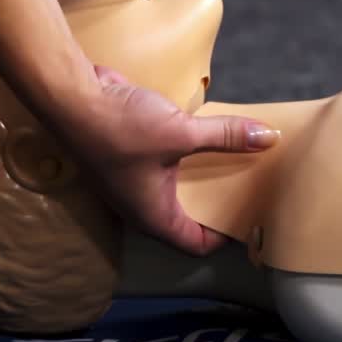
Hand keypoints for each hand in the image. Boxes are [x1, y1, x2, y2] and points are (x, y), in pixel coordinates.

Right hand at [56, 66, 276, 256]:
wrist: (73, 98)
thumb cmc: (123, 129)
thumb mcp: (181, 133)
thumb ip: (225, 136)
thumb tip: (269, 137)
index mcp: (154, 216)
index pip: (197, 244)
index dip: (226, 237)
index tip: (253, 220)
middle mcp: (141, 206)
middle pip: (188, 216)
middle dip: (219, 203)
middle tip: (253, 188)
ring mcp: (133, 181)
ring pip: (176, 189)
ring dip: (203, 177)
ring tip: (239, 162)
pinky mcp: (129, 156)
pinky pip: (165, 164)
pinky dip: (186, 157)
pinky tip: (208, 137)